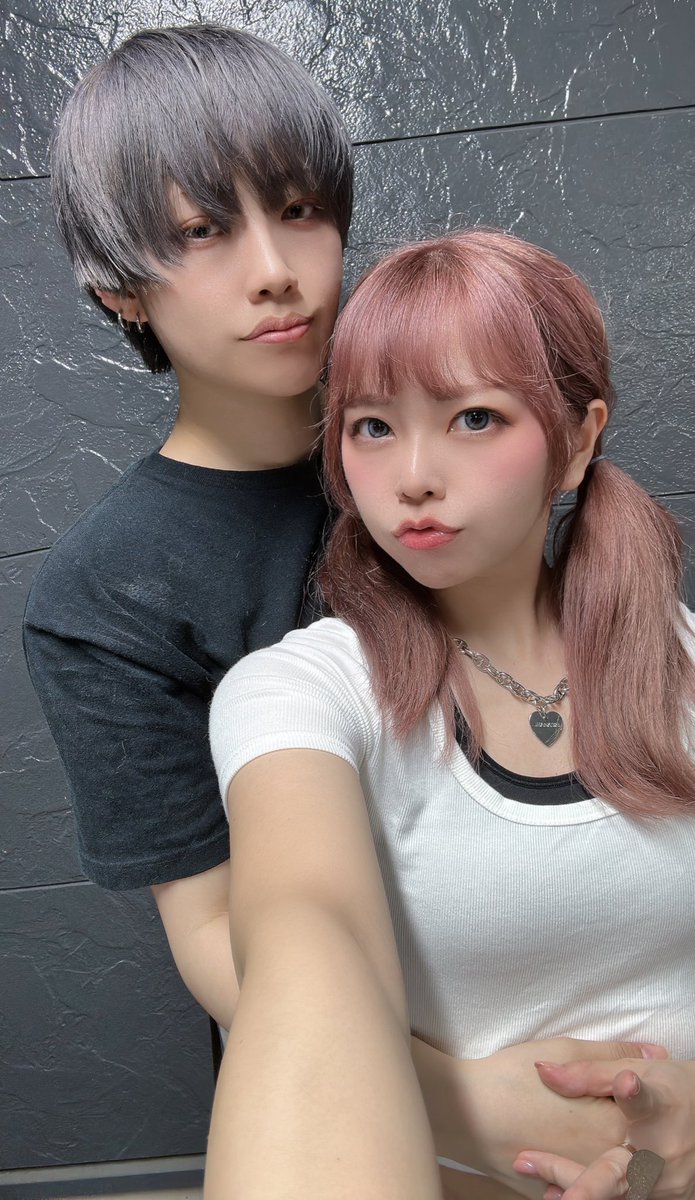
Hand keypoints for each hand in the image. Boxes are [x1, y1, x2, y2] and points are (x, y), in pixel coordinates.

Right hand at [412, 1036, 666, 1192]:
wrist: (463, 1112)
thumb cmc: (512, 1077)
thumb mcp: (566, 1050)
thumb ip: (616, 1054)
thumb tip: (656, 1054)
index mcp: (610, 1126)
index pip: (647, 1111)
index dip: (644, 1092)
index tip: (635, 1079)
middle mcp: (599, 1162)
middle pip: (632, 1146)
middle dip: (632, 1128)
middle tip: (603, 1105)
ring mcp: (576, 1180)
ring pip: (607, 1171)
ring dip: (608, 1151)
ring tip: (583, 1124)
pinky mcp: (551, 1191)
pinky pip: (578, 1183)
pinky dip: (580, 1169)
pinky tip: (567, 1147)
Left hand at [513, 1058, 694, 1199]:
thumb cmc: (673, 1089)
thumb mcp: (637, 1070)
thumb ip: (589, 1072)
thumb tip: (542, 1070)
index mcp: (659, 1108)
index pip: (644, 1100)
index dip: (634, 1093)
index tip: (626, 1084)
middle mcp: (665, 1154)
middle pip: (614, 1172)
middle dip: (574, 1179)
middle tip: (526, 1163)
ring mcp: (667, 1185)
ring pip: (615, 1195)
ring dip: (578, 1191)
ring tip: (542, 1191)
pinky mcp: (666, 1199)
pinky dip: (595, 1197)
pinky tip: (560, 1195)